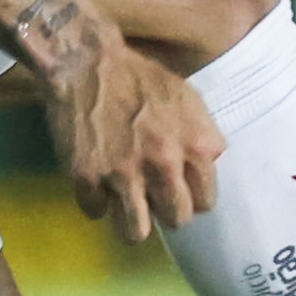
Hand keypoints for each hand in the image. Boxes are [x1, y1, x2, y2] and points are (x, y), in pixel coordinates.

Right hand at [46, 40, 225, 239]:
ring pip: (135, 233)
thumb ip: (203, 137)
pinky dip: (95, 200)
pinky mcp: (87, 177)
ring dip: (131, 222)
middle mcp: (165, 164)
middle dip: (165, 211)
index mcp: (196, 145)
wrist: (87, 62)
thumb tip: (208, 167)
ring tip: (125, 207)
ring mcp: (124, 174)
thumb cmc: (141, 78)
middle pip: (176, 220)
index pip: (206, 201)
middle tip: (152, 196)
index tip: (179, 188)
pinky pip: (95, 212)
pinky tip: (96, 183)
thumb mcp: (189, 100)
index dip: (191, 196)